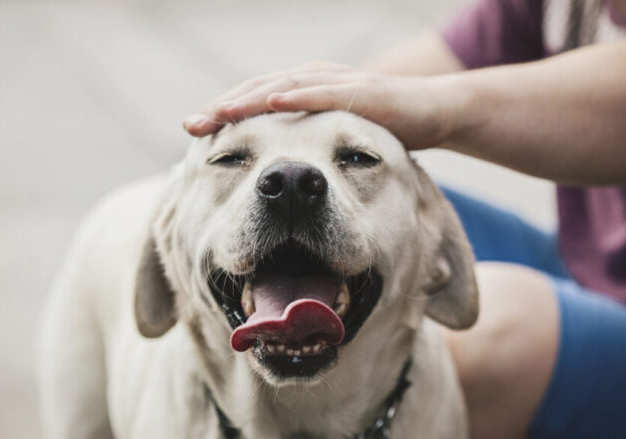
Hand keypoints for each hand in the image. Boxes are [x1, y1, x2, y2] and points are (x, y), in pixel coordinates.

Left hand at [183, 61, 457, 150]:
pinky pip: (325, 92)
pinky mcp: (362, 91)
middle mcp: (313, 81)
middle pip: (258, 91)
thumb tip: (275, 171)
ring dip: (249, 99)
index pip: (254, 101)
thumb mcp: (335, 140)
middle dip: (224, 108)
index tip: (193, 133)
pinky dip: (298, 95)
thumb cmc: (382, 128)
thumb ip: (307, 145)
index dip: (223, 115)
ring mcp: (337, 83)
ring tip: (219, 113)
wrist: (434, 113)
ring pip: (284, 86)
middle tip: (191, 125)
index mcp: (304, 92)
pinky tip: (273, 100)